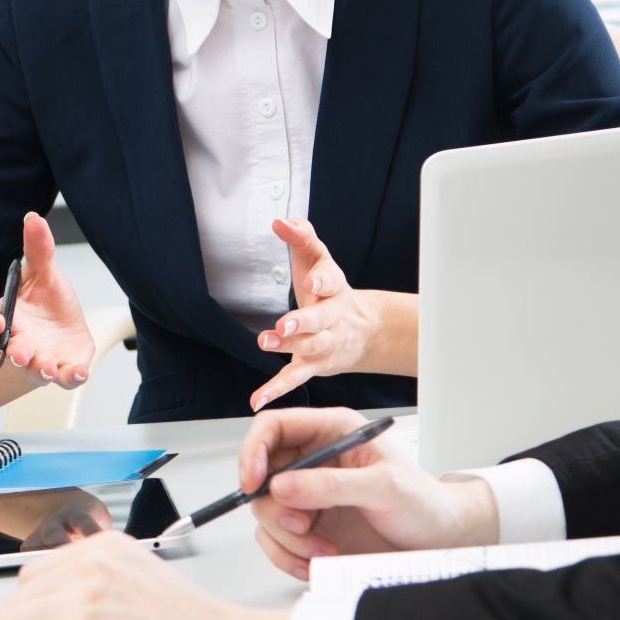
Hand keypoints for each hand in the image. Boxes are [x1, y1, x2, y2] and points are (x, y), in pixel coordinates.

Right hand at [0, 210, 92, 387]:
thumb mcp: (44, 272)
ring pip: (36, 371)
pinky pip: (65, 379)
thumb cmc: (47, 301)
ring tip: (48, 367)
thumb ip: (38, 250)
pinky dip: (71, 377)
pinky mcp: (65, 368)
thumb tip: (33, 218)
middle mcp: (21, 344)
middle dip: (16, 355)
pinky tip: (78, 372)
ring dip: (40, 370)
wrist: (66, 325)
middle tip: (21, 355)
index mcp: (9, 321)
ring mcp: (42, 359)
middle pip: (10, 354)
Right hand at [238, 408, 492, 580]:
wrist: (439, 542)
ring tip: (323, 548)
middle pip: (262, 474)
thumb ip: (331, 485)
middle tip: (301, 525)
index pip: (273, 428)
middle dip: (274, 507)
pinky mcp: (309, 527)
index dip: (253, 451)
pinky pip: (275, 540)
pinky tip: (318, 559)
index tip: (252, 483)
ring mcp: (309, 496)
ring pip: (266, 512)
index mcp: (333, 433)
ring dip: (287, 538)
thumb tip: (282, 484)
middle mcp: (315, 461)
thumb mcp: (383, 488)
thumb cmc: (424, 503)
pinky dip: (289, 556)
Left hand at [248, 217, 393, 408]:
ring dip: (287, 347)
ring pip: (308, 347)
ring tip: (266, 342)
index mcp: (334, 288)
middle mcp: (331, 318)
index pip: (330, 280)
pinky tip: (257, 399)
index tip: (311, 279)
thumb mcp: (319, 260)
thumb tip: (281, 220)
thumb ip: (302, 238)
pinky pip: (295, 378)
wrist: (362, 329)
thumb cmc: (330, 290)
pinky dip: (276, 389)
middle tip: (284, 323)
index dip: (322, 279)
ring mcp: (324, 343)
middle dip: (302, 321)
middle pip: (319, 319)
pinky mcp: (313, 365)